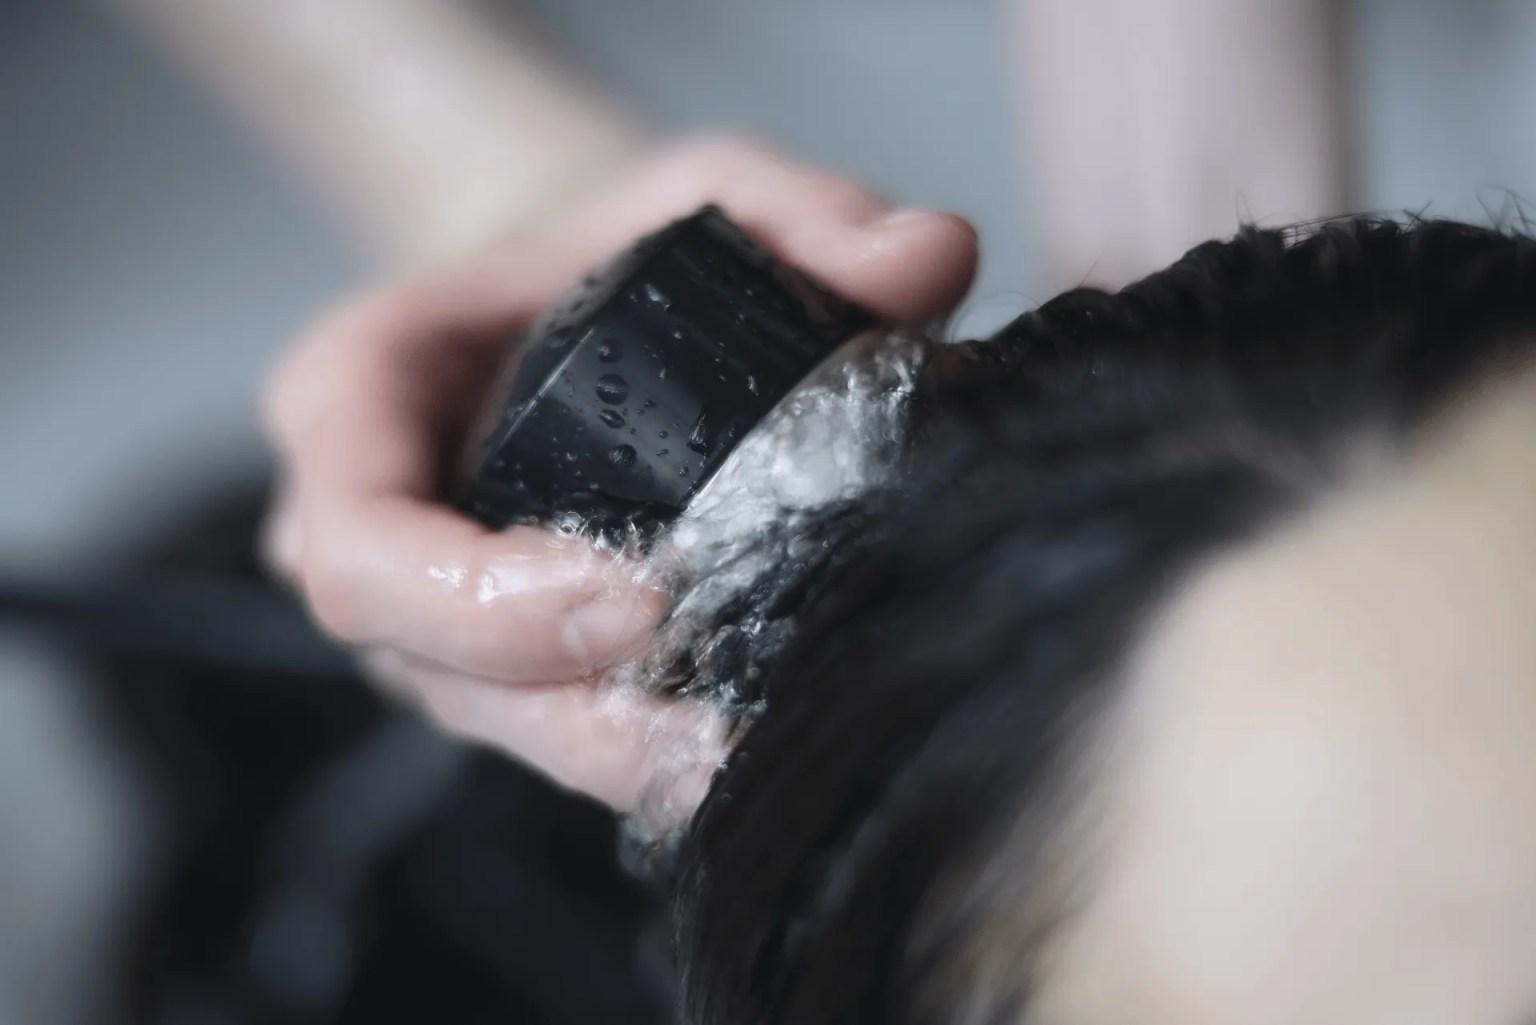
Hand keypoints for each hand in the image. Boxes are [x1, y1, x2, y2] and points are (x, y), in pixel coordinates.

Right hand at [261, 137, 977, 810]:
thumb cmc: (612, 249)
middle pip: (439, 673)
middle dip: (585, 714)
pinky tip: (757, 757)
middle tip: (726, 721)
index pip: (358, 539)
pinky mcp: (519, 671)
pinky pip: (572, 735)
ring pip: (513, 731)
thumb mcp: (700, 186)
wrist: (588, 307)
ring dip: (632, 759)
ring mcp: (444, 621)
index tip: (639, 598)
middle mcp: (382, 540)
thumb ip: (805, 208)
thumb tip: (929, 259)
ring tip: (760, 757)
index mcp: (359, 407)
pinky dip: (659, 759)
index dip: (478, 598)